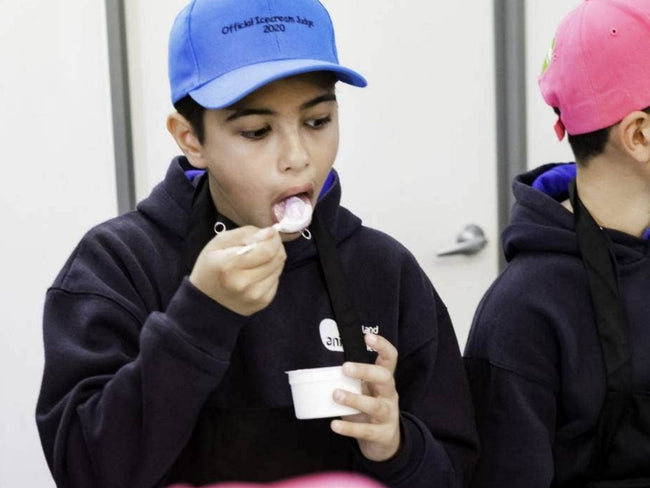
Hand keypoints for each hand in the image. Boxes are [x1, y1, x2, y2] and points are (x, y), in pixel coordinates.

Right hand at [189, 226, 285, 315]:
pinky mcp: (262, 302)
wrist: (206, 299)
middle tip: (266, 243)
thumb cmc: (212, 266)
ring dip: (273, 259)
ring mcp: (253, 296)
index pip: (267, 250)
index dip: (273, 238)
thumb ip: (246, 234)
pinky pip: (277, 280)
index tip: (270, 233)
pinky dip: (271, 273)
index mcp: (228, 265)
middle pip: (277, 258)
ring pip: (279, 268)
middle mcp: (242, 284)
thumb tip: (271, 233)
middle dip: (275, 246)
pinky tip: (258, 273)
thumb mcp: (220, 242)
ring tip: (259, 259)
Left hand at [330, 334, 400, 461]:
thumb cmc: (370, 409)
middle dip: (366, 371)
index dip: (382, 346)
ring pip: (375, 405)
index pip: (390, 359)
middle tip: (345, 367)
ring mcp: (388, 415)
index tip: (367, 336)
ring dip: (354, 399)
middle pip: (384, 378)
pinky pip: (365, 430)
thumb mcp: (366, 391)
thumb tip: (322, 366)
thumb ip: (351, 380)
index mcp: (385, 381)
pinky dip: (349, 427)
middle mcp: (389, 395)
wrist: (386, 442)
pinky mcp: (382, 434)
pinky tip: (334, 424)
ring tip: (336, 395)